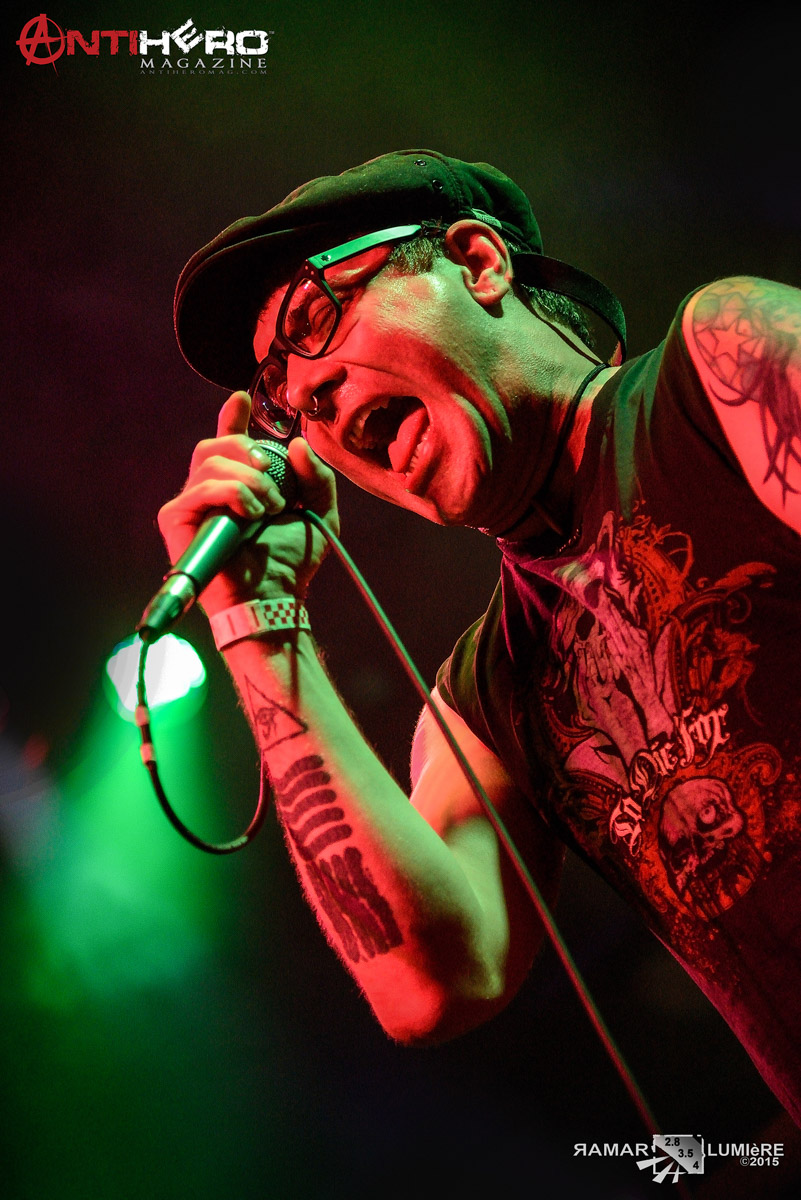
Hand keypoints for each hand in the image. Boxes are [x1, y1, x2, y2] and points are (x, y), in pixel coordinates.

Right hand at [158, 392, 339, 614]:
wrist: (272, 597)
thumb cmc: (290, 563)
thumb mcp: (319, 513)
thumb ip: (316, 477)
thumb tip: (296, 444)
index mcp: (240, 487)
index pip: (228, 442)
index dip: (231, 417)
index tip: (239, 399)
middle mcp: (210, 493)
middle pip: (216, 444)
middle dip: (249, 450)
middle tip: (273, 473)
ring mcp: (191, 505)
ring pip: (210, 460)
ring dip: (249, 479)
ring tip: (270, 507)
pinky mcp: (175, 520)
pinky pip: (200, 487)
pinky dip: (232, 493)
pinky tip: (252, 514)